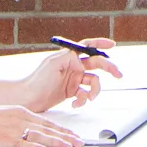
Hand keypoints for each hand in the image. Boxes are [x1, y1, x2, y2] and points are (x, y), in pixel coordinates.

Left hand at [0, 40, 120, 111]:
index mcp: (69, 56)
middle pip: (96, 64)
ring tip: (89, 98)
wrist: (28, 99)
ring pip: (93, 82)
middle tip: (118, 74)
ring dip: (95, 90)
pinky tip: (75, 103)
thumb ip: (69, 57)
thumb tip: (82, 56)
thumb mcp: (53, 64)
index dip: (101, 43)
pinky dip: (83, 100)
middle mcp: (73, 66)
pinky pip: (85, 95)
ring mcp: (73, 80)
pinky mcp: (72, 92)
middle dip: (109, 68)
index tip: (113, 45)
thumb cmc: (37, 80)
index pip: (87, 46)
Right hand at [0, 105, 82, 146]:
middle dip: (66, 137)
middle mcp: (19, 118)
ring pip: (38, 136)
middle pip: (47, 129)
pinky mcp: (1, 139)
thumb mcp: (5, 116)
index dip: (63, 130)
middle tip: (80, 144)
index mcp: (21, 112)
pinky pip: (20, 144)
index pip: (47, 123)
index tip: (76, 136)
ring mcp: (10, 128)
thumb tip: (35, 134)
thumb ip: (20, 123)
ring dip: (55, 142)